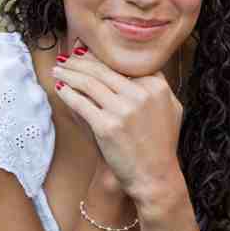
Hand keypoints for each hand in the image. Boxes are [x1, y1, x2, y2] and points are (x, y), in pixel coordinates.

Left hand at [51, 44, 182, 197]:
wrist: (155, 177)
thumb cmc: (161, 144)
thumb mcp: (172, 109)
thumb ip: (156, 86)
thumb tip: (133, 67)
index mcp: (157, 87)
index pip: (123, 64)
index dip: (101, 57)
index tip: (85, 53)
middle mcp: (141, 95)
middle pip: (104, 71)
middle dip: (80, 62)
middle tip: (65, 58)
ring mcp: (124, 110)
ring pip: (90, 84)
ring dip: (70, 74)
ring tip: (58, 70)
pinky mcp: (107, 126)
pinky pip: (81, 103)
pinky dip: (68, 94)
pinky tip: (61, 88)